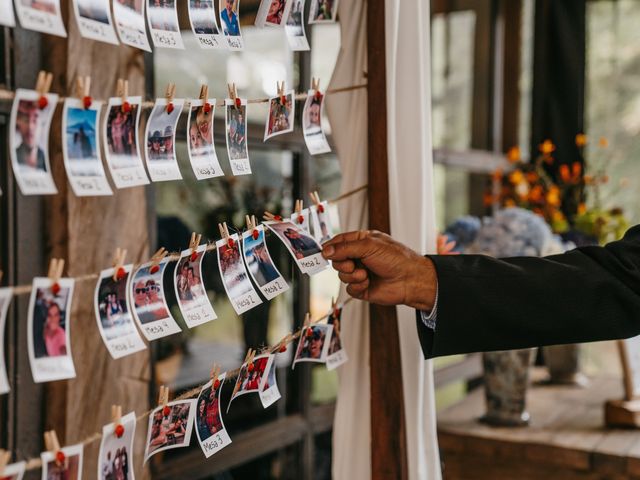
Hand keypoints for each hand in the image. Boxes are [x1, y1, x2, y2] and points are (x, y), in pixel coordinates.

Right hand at [322, 230, 436, 309]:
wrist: (410, 280)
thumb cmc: (396, 258)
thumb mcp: (369, 246)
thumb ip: (345, 248)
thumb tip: (326, 250)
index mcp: (362, 242)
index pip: (339, 242)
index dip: (330, 247)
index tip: (323, 252)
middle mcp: (360, 257)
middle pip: (337, 260)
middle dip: (343, 263)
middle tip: (352, 264)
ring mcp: (360, 272)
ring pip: (342, 275)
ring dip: (352, 276)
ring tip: (365, 275)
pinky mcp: (362, 288)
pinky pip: (349, 288)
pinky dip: (357, 286)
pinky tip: (368, 283)